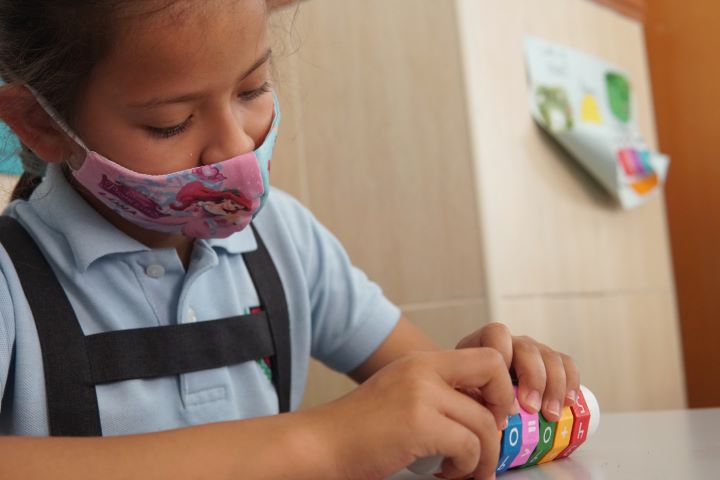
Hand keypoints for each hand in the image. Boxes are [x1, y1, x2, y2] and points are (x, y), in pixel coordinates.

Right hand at [307, 349, 516, 479]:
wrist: (321, 443)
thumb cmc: (359, 429)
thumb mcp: (400, 394)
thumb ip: (435, 393)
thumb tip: (480, 412)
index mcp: (421, 361)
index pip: (484, 356)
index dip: (499, 386)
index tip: (491, 415)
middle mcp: (423, 369)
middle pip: (493, 372)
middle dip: (503, 408)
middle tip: (492, 438)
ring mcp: (420, 394)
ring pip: (484, 422)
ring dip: (484, 455)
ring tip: (468, 471)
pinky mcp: (418, 423)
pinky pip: (468, 446)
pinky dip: (466, 467)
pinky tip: (447, 473)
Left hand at [456, 323, 580, 421]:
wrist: (478, 397)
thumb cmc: (469, 396)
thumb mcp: (462, 392)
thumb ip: (468, 397)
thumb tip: (482, 413)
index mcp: (484, 343)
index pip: (496, 335)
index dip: (502, 356)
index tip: (502, 389)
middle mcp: (511, 344)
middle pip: (527, 349)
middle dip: (533, 379)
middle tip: (531, 409)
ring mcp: (533, 352)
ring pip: (550, 357)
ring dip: (554, 387)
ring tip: (550, 415)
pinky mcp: (550, 364)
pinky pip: (567, 365)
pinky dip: (571, 383)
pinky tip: (568, 403)